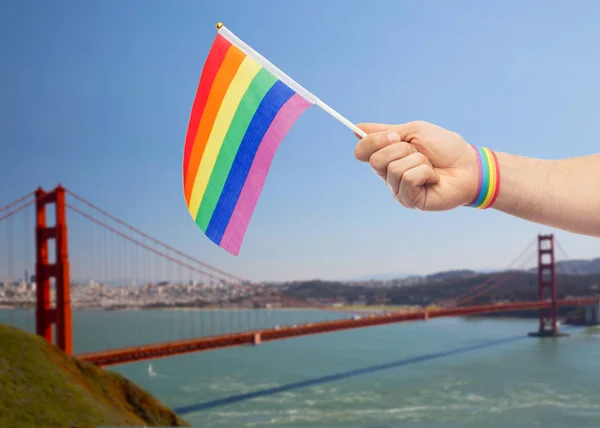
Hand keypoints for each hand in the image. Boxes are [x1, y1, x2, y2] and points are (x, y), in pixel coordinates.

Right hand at [354, 121, 477, 210]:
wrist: (469, 166)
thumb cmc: (445, 148)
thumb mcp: (414, 132)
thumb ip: (386, 131)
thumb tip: (357, 128)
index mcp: (387, 157)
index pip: (362, 151)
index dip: (374, 141)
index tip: (394, 135)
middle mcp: (388, 174)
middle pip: (376, 160)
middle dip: (402, 150)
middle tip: (420, 152)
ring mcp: (397, 189)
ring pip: (394, 169)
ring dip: (418, 161)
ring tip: (430, 166)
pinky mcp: (409, 201)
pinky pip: (408, 180)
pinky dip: (424, 173)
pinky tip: (433, 178)